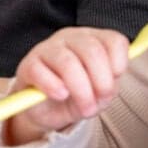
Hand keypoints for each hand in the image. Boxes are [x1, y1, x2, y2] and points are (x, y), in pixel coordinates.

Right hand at [4, 27, 128, 145]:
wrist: (44, 110)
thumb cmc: (75, 95)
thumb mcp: (98, 92)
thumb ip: (108, 84)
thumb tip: (110, 84)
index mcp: (92, 39)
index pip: (113, 40)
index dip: (119, 64)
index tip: (115, 81)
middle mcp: (70, 38)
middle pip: (92, 51)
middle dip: (102, 83)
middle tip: (99, 102)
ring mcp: (47, 48)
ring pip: (68, 62)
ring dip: (81, 91)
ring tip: (85, 108)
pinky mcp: (28, 64)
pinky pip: (40, 72)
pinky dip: (53, 87)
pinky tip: (60, 96)